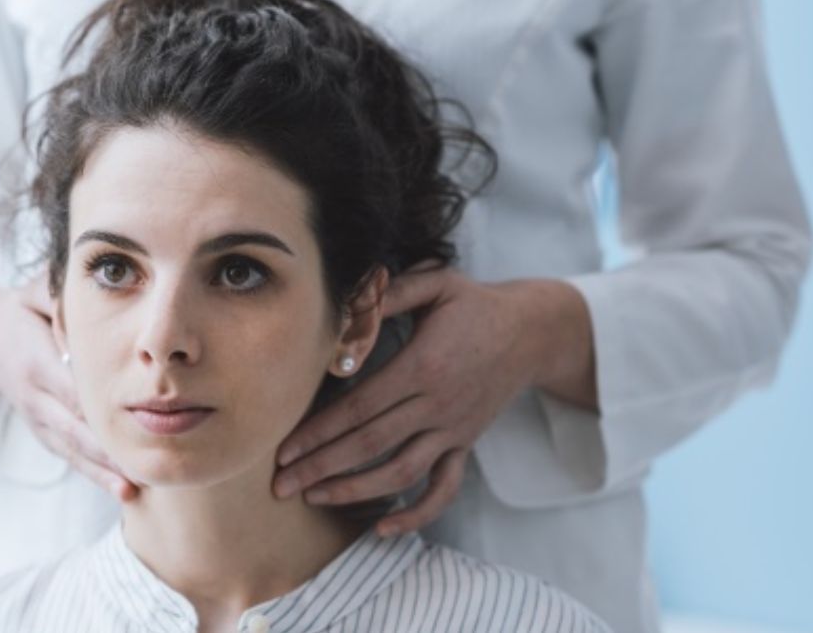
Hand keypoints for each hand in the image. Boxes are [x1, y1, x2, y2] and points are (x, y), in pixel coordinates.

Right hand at [0, 276, 139, 500]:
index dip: (98, 407)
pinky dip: (95, 475)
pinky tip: (123, 491)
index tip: (132, 420)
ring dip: (102, 472)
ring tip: (133, 491)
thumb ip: (58, 300)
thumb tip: (87, 315)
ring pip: (72, 450)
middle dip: (106, 451)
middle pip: (73, 428)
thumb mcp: (35, 293)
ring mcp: (36, 418)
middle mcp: (34, 396)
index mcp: (35, 362)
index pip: (70, 389)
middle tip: (141, 468)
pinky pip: (69, 456)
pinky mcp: (42, 432)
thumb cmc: (22, 310)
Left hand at [271, 262, 594, 536]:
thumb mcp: (434, 284)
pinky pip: (444, 488)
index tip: (285, 449)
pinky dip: (417, 513)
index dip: (319, 431)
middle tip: (281, 485)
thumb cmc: (474, 304)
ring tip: (315, 498)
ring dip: (355, 491)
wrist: (532, 331)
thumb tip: (344, 313)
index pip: (359, 407)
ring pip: (401, 472)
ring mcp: (453, 430)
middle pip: (370, 444)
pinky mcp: (465, 444)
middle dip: (321, 467)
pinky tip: (385, 528)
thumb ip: (388, 295)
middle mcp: (436, 404)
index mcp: (422, 366)